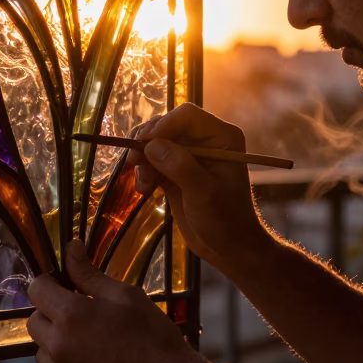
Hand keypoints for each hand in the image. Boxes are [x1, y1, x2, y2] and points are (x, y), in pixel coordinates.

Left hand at [27, 240, 207, 362]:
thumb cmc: (151, 336)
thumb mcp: (125, 296)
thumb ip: (89, 274)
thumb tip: (71, 249)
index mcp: (70, 315)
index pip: (36, 289)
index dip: (49, 282)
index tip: (66, 284)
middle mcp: (57, 345)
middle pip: (34, 319)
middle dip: (51, 311)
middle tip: (81, 311)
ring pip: (40, 347)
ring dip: (55, 339)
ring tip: (87, 338)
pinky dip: (64, 362)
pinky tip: (91, 360)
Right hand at [128, 104, 271, 271]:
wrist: (228, 247)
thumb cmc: (226, 220)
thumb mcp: (204, 194)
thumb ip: (180, 167)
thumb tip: (151, 145)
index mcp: (222, 138)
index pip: (187, 115)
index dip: (163, 125)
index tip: (144, 144)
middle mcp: (206, 140)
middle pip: (167, 125)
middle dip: (148, 143)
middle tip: (134, 162)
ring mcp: (189, 155)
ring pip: (155, 142)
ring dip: (143, 160)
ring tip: (144, 185)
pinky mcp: (175, 170)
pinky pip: (152, 159)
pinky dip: (144, 171)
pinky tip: (145, 189)